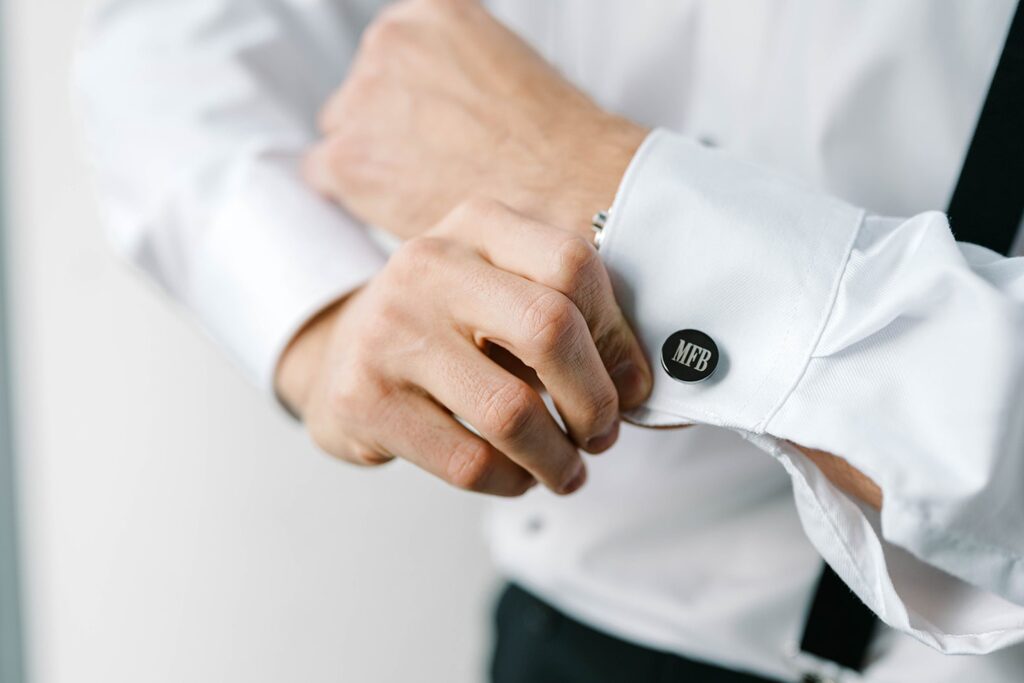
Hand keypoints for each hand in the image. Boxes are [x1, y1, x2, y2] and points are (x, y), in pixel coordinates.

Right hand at [275, 199, 652, 495]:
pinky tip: (518, 477)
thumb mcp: (501, 294)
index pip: (573, 265)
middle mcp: (428, 266)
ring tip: (567, 470)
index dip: (617, 337)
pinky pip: (469, 461)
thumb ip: (569, 319)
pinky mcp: (364, 398)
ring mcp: (389, 331)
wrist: (342, 354)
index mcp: (477, 226)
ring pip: (511, 411)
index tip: (629, 384)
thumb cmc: (448, 329)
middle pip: (549, 328)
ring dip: (558, 458)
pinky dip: (512, 482)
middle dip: (595, 401)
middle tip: (602, 433)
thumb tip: (637, 384)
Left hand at [305, 0, 646, 239]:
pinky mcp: (348, 156)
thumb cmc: (557, 144)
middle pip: (358, 93)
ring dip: (372, 163)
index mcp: (430, 14)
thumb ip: (454, 72)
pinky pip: (323, 176)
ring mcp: (363, 97)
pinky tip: (399, 207)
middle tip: (433, 165)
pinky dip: (356, 198)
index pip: (390, 57)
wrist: (569, 191)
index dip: (409, 103)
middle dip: (386, 129)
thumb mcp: (508, 69)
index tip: (433, 130)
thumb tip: (433, 103)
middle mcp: (389, 41)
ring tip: (428, 189)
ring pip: (342, 135)